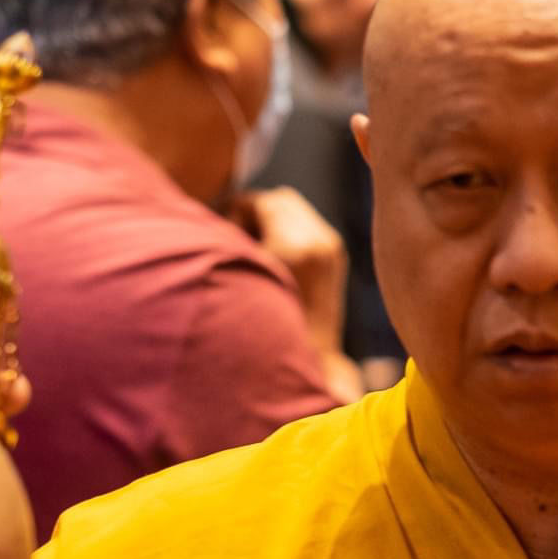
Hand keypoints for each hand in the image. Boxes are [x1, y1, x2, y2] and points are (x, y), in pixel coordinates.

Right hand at [232, 187, 347, 352]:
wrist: (312, 360)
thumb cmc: (265, 329)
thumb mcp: (243, 279)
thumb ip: (233, 243)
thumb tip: (222, 217)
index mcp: (296, 246)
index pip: (260, 200)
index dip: (237, 211)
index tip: (224, 233)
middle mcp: (319, 241)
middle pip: (280, 198)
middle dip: (256, 211)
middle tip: (240, 238)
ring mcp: (331, 247)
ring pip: (294, 208)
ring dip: (272, 219)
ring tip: (258, 248)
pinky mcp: (336, 254)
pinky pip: (307, 223)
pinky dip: (288, 230)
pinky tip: (277, 258)